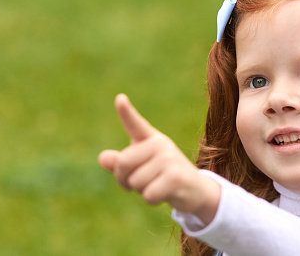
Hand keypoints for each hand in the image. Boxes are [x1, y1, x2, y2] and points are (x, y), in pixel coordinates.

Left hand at [98, 94, 219, 223]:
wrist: (196, 190)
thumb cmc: (162, 176)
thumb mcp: (140, 168)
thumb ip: (120, 163)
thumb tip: (102, 158)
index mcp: (150, 139)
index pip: (135, 124)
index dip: (126, 112)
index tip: (120, 99)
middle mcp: (160, 144)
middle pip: (123, 164)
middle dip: (124, 180)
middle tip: (137, 183)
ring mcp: (169, 159)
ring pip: (135, 182)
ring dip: (141, 191)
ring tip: (157, 186)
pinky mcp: (175, 177)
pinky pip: (148, 194)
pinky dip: (151, 200)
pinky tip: (164, 194)